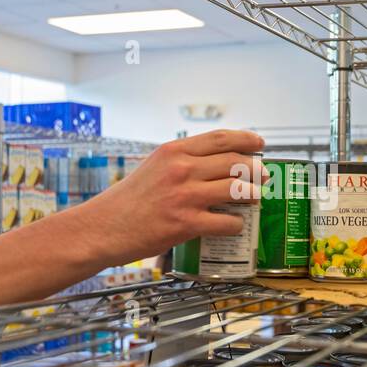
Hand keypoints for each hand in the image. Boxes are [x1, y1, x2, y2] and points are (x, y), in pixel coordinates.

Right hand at [78, 129, 265, 262]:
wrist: (100, 228)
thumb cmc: (125, 202)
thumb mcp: (152, 168)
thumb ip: (181, 163)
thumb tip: (214, 165)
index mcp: (173, 151)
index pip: (220, 138)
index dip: (246, 139)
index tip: (260, 144)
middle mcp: (181, 169)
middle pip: (235, 162)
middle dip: (257, 169)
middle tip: (265, 176)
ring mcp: (185, 196)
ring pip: (237, 189)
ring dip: (253, 195)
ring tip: (257, 198)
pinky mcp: (185, 223)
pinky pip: (226, 222)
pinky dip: (236, 225)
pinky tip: (235, 225)